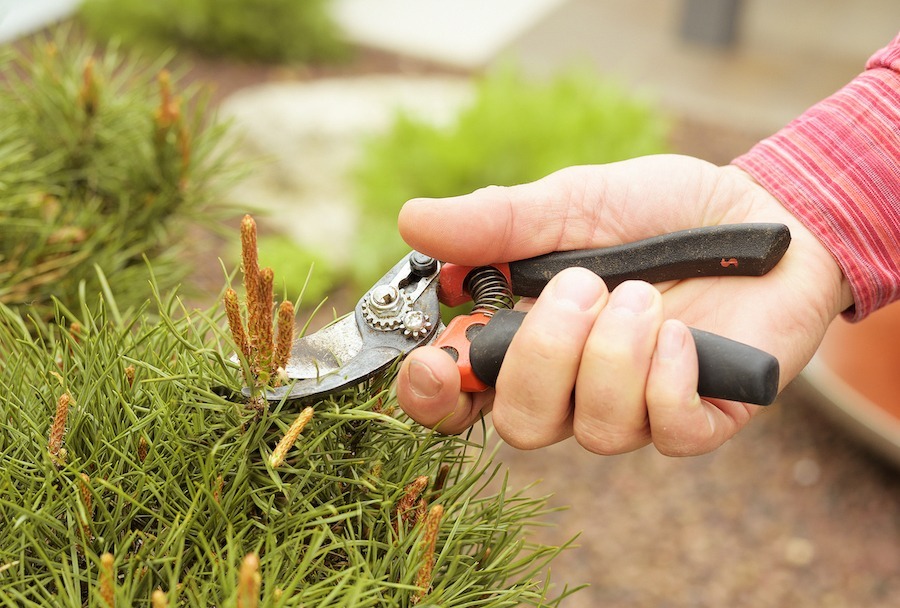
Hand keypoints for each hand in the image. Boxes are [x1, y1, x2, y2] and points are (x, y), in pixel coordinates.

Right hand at [395, 155, 852, 455]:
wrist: (763, 213)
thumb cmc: (659, 210)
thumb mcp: (576, 201)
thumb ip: (499, 222)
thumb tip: (411, 222)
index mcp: (527, 336)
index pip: (459, 393)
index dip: (434, 395)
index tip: (434, 362)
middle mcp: (573, 385)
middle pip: (521, 425)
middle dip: (544, 356)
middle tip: (582, 284)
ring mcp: (635, 406)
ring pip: (594, 430)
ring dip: (614, 353)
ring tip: (644, 293)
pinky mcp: (699, 417)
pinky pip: (666, 430)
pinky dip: (668, 379)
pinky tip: (684, 335)